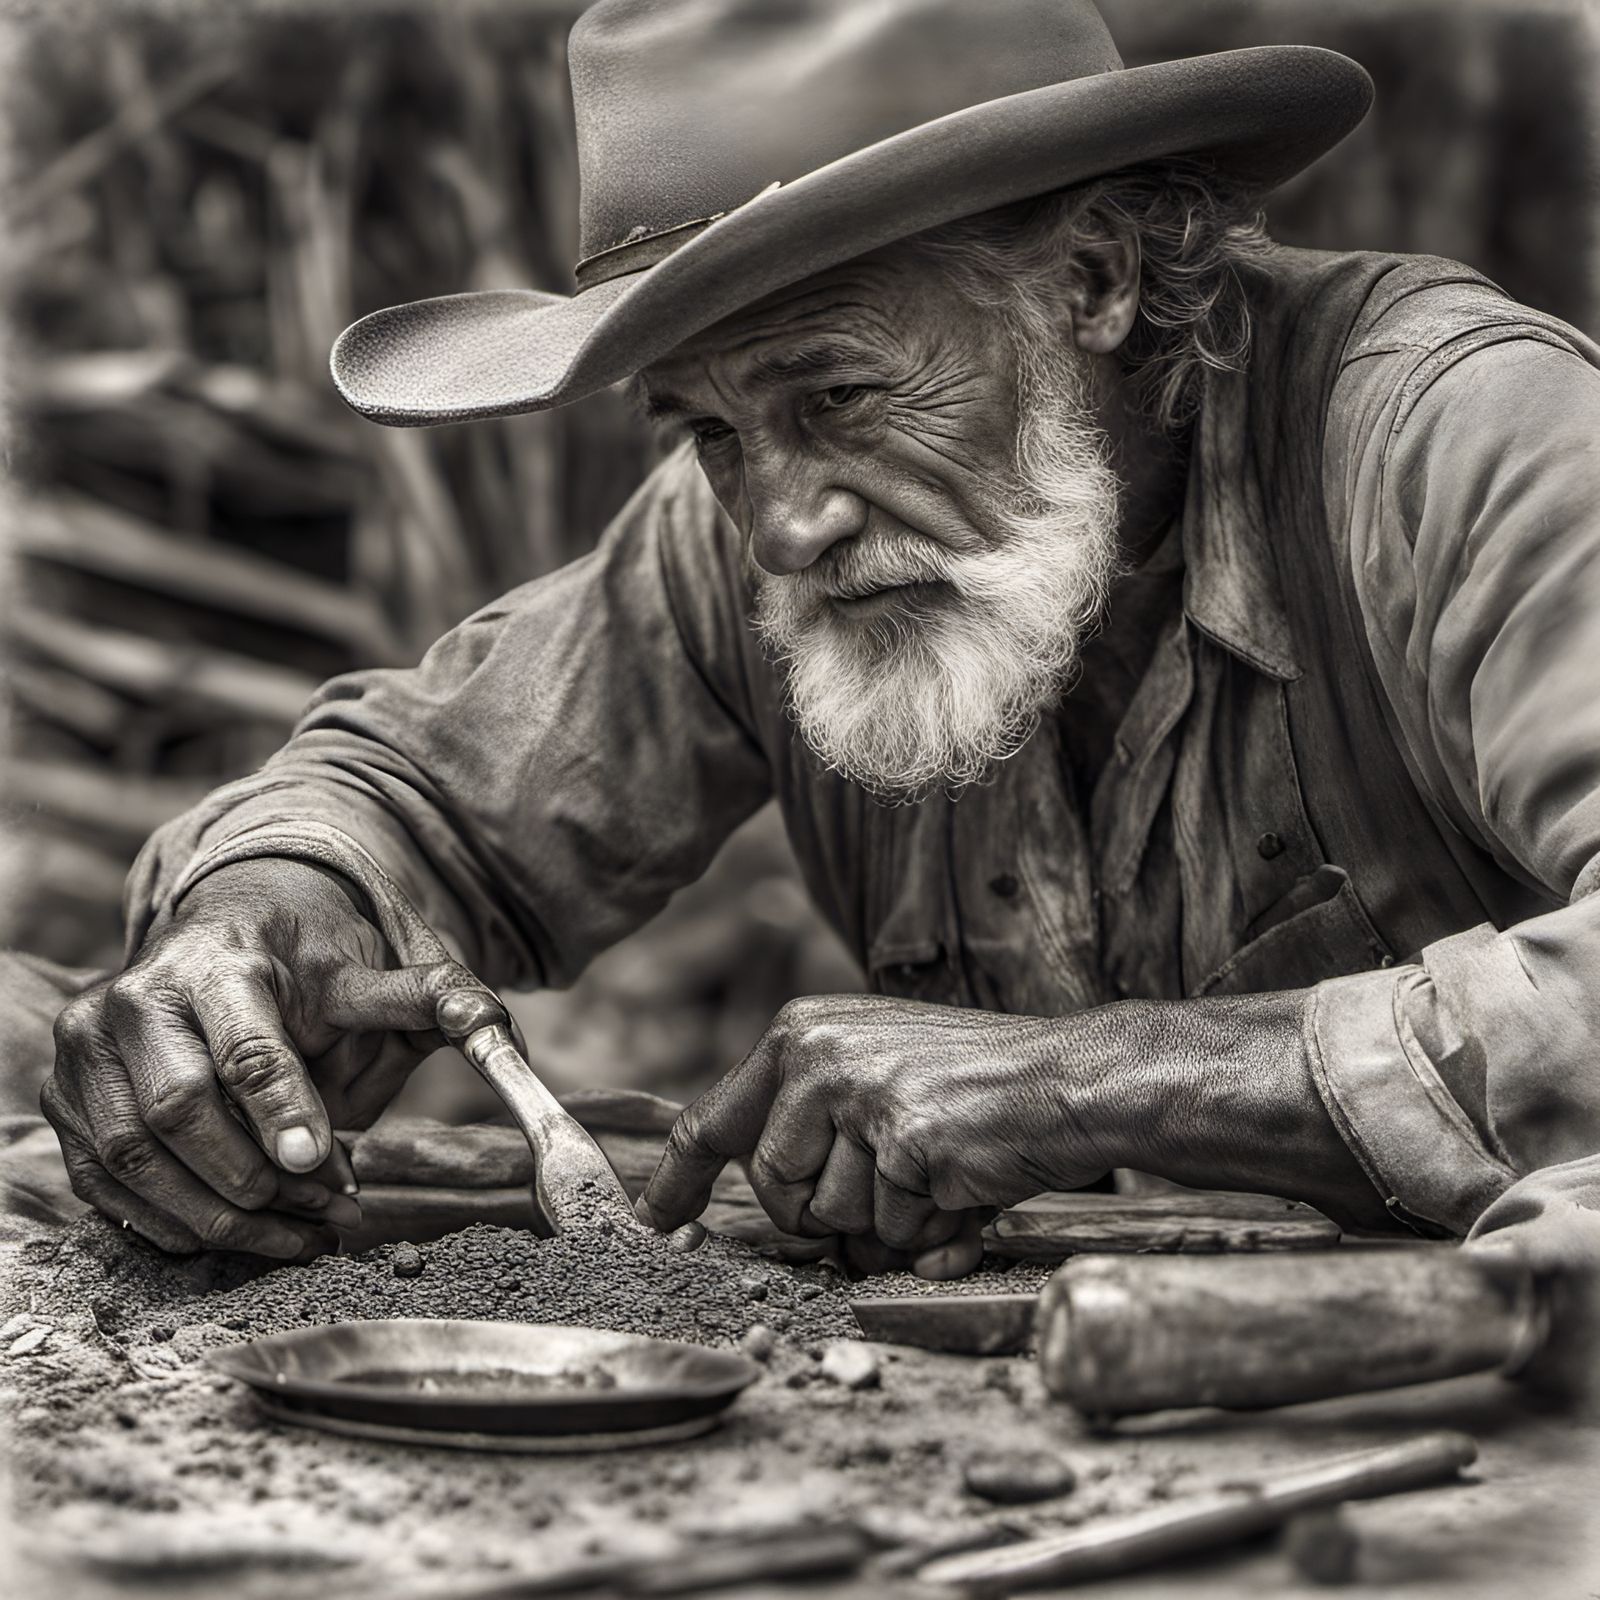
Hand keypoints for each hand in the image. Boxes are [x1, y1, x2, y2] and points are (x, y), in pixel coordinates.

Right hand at [41, 857, 492, 1258]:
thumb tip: (498, 1028)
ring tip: (302, 1230)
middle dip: (256, 1174)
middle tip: (332, 1204)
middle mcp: (135, 1000)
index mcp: (217, 960)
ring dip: (220, 1215)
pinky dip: (175, 1223)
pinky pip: (105, 1188)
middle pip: (177, 1112)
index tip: (323, 1160)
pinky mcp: (68, 1101)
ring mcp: (87, 1053)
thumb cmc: (307, 966)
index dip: (282, 1110)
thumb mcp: (371, 971)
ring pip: (134, 1162)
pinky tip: (243, 1229)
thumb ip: (430, 997)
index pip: (244, 1045)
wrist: (226, 941)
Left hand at [638, 994, 1112, 1277]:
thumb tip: (787, 1217)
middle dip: (827, 1216)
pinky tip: (967, 1185)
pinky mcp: (903, 1136)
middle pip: (774, 1191)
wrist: (1070, 1080)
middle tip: (894, 1182)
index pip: (715, 1118)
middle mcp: (817, 1053)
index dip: (679, 1179)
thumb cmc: (976, 1091)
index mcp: (803, 1034)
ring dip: (890, 1222)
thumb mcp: (878, 1082)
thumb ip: (818, 1133)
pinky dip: (933, 1230)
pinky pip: (893, 1228)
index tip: (653, 1220)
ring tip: (940, 1173)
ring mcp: (858, 1092)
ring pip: (834, 1219)